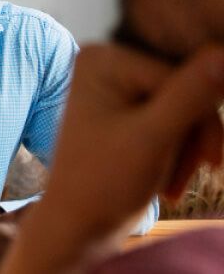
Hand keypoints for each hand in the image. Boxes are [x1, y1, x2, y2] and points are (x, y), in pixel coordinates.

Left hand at [0, 44, 223, 272]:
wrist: (78, 226)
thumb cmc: (104, 184)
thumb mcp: (154, 138)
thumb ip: (192, 94)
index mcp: (103, 59)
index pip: (184, 78)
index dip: (201, 121)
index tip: (206, 163)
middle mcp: (107, 62)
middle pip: (187, 91)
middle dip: (192, 138)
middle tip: (184, 177)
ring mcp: (117, 84)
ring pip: (187, 109)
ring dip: (186, 150)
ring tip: (167, 183)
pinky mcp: (128, 107)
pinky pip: (175, 121)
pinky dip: (177, 152)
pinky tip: (163, 179)